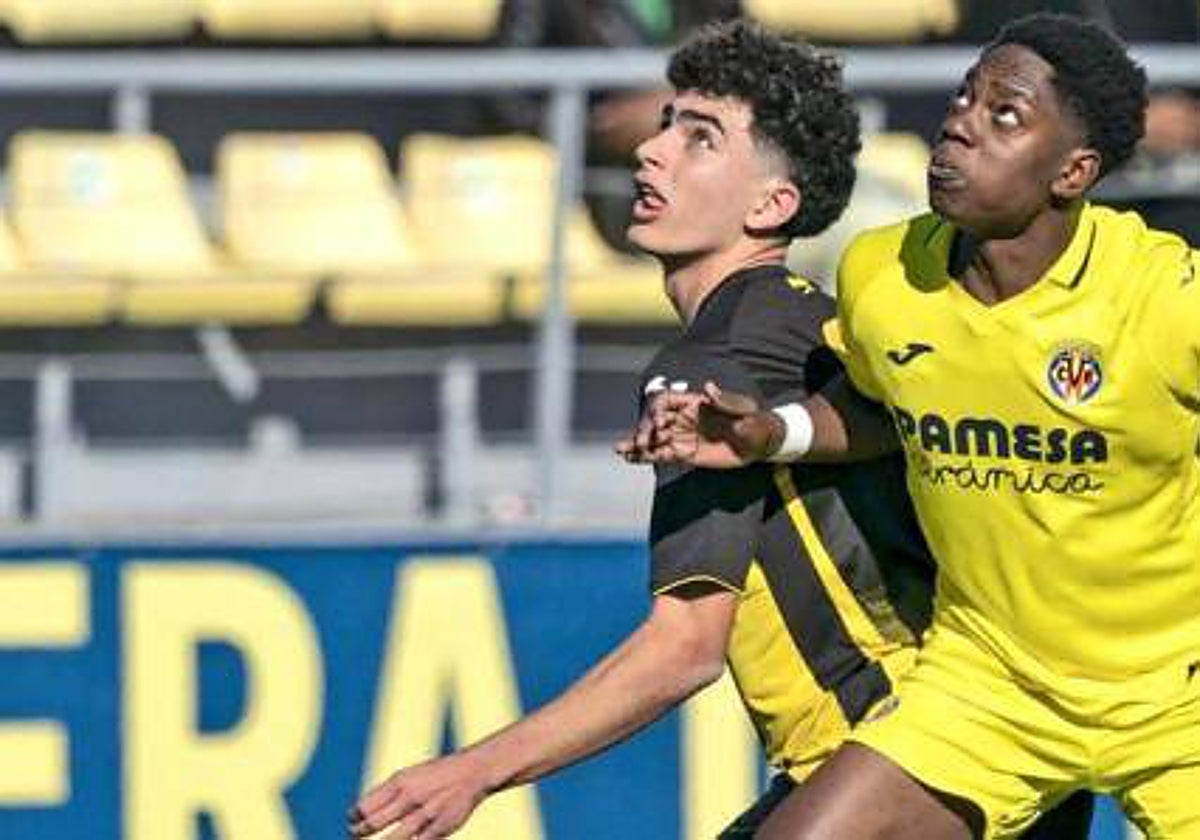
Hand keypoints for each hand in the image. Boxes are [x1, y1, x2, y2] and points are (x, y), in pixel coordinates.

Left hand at [348, 752, 491, 839]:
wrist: (472, 771)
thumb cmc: (436, 775)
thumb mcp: (409, 776)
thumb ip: (387, 793)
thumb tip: (360, 812)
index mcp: (400, 782)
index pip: (366, 805)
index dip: (354, 816)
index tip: (351, 820)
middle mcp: (410, 797)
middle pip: (375, 823)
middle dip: (360, 832)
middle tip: (354, 834)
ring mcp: (426, 814)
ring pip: (395, 839)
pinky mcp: (440, 827)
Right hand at [615, 383, 784, 467]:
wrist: (761, 444)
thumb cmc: (755, 422)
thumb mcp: (744, 410)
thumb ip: (726, 401)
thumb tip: (709, 387)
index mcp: (695, 403)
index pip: (667, 401)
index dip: (658, 410)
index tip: (659, 423)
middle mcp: (684, 418)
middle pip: (656, 420)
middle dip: (646, 429)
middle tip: (642, 442)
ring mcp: (683, 436)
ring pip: (655, 438)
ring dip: (637, 442)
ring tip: (621, 450)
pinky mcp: (685, 454)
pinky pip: (662, 454)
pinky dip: (646, 457)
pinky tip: (630, 459)